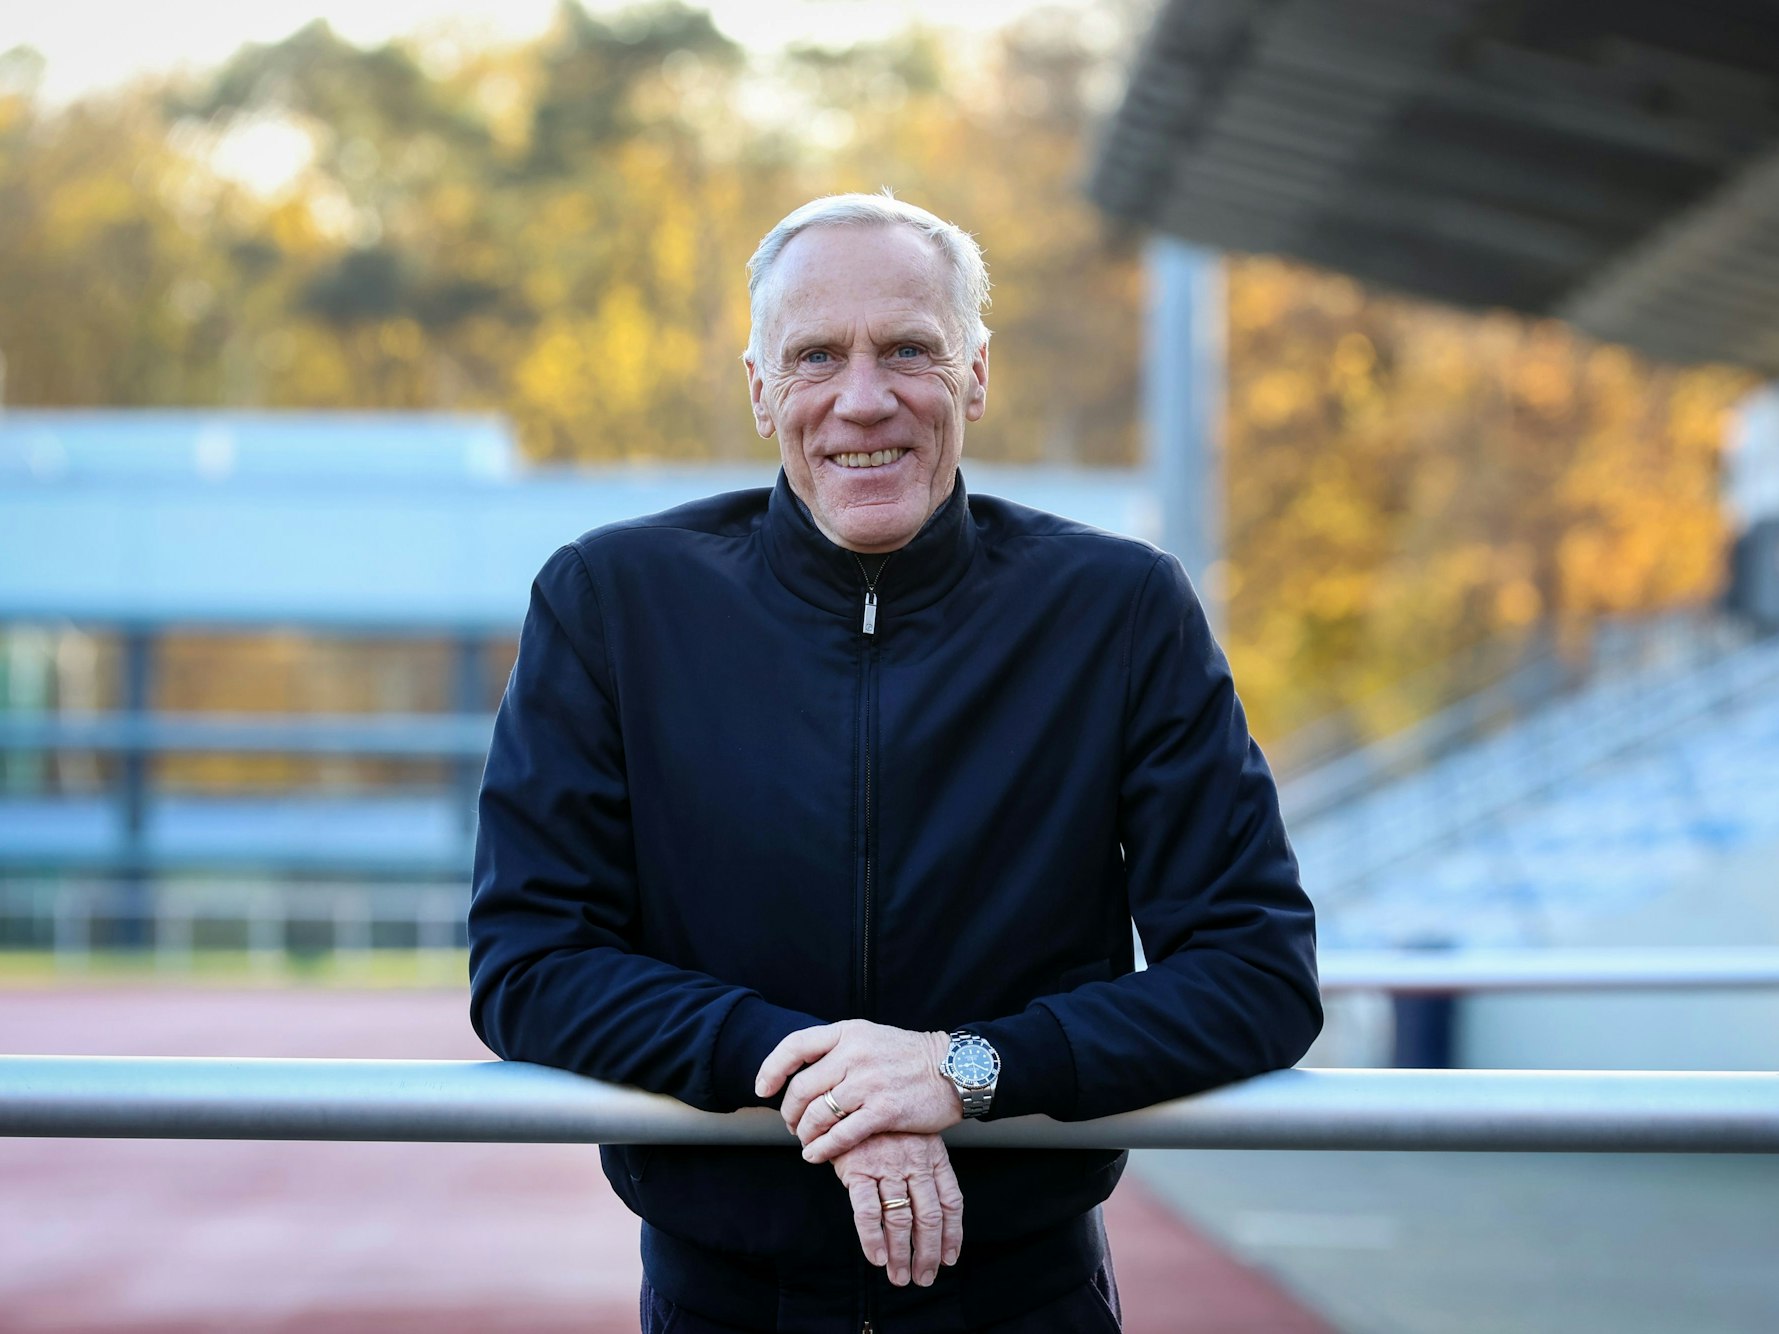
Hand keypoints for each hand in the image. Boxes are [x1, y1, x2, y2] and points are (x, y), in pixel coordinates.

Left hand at [755, 1019, 961, 1162]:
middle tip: (792, 1125)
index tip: (763, 1089)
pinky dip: (822, 1148)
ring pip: (818, 1113)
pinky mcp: (885, 1111)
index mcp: (849, 1032)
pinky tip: (816, 1155)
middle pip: (802, 1087)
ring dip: (805, 1133)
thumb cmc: (910, 1057)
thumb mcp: (871, 1037)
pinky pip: (841, 1135)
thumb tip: (802, 1073)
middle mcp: (855, 1054)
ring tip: (805, 1141)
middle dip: (789, 1112)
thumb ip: (839, 1050)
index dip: (772, 1069)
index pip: (795, 1046)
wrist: (954, 1069)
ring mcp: (870, 1082)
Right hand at [833, 1132, 963, 1286]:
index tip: (949, 1258)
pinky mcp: (858, 1168)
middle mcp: (914, 1163)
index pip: (951, 1202)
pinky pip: (867, 1211)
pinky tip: (876, 1257)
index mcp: (934, 1156)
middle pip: (928, 1217)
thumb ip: (926, 1167)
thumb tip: (936, 1212)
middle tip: (923, 1277)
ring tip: (899, 1277)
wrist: (854, 1093)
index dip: (952, 1234)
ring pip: (900, 1219)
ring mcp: (887, 1166)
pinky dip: (872, 1238)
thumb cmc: (887, 1121)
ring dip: (900, 1254)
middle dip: (927, 1252)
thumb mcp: (916, 1136)